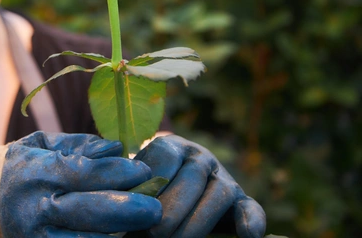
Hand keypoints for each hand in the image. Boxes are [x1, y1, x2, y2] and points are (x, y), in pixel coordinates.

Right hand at [0, 131, 162, 236]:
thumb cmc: (31, 165)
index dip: (118, 173)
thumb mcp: (47, 144)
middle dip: (127, 211)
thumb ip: (81, 145)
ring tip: (142, 229)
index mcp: (38, 173)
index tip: (144, 171)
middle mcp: (36, 208)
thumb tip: (116, 149)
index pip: (85, 173)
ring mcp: (36, 237)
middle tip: (155, 209)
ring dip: (117, 236)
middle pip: (88, 211)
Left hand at [132, 135, 265, 237]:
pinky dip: (251, 219)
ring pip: (219, 192)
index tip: (138, 203)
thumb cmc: (147, 186)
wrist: (174, 183)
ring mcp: (222, 176)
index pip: (165, 155)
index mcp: (171, 146)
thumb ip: (135, 186)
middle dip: (172, 207)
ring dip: (198, 220)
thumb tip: (123, 208)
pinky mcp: (240, 199)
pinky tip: (248, 235)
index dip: (153, 179)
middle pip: (192, 176)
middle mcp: (199, 157)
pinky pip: (250, 207)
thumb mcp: (139, 178)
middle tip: (154, 232)